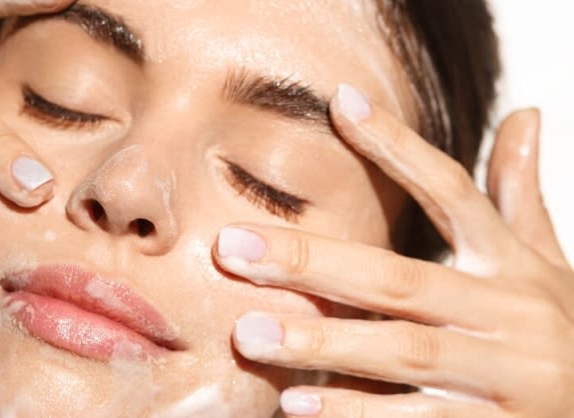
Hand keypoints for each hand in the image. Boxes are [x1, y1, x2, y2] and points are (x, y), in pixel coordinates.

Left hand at [213, 84, 572, 416]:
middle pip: (399, 278)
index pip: (452, 191)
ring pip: (403, 351)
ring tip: (249, 333)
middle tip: (233, 248)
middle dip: (312, 262)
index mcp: (512, 267)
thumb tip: (525, 114)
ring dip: (323, 342)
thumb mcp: (543, 263)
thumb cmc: (560, 331)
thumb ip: (518, 196)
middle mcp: (510, 315)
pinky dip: (357, 414)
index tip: (340, 104)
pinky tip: (298, 404)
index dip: (399, 147)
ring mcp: (506, 377)